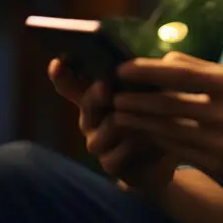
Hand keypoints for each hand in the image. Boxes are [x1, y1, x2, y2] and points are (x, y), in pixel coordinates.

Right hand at [48, 59, 175, 197]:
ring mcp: (97, 144)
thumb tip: (164, 57)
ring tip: (154, 116)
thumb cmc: (155, 118)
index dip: (61, 75)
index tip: (57, 63)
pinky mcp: (110, 165)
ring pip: (111, 125)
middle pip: (88, 102)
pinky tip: (156, 142)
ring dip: (135, 119)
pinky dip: (141, 145)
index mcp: (97, 97)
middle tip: (106, 87)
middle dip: (98, 92)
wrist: (165, 160)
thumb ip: (148, 77)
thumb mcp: (153, 94)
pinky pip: (121, 152)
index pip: (70, 84)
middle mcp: (90, 120)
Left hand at [112, 51, 222, 203]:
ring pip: (167, 127)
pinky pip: (176, 149)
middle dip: (135, 98)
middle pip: (168, 102)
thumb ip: (206, 72)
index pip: (180, 73)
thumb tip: (166, 59)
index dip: (146, 71)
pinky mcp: (217, 165)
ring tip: (119, 113)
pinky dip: (155, 139)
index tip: (122, 69)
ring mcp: (221, 141)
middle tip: (112, 94)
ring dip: (138, 120)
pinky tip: (142, 133)